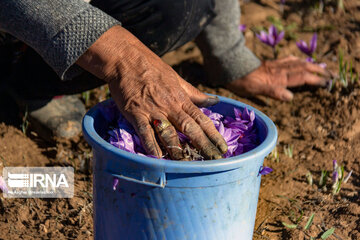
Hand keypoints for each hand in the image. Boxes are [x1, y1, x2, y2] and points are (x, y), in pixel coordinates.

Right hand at [77, 26, 226, 159]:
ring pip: (168, 132)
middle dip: (203, 145)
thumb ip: (195, 94)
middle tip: (214, 160)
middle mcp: (170, 106)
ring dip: (178, 149)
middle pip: (190, 128)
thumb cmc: (153, 67)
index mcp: (181, 98)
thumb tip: (215, 100)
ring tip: (187, 163)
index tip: (223, 148)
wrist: (126, 58)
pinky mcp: (136, 113)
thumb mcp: (177, 79)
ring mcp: (153, 110)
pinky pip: (145, 132)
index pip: (201, 119)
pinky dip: (151, 145)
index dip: (213, 135)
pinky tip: (157, 157)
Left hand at [226, 56, 330, 100]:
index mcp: (278, 78)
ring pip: (296, 62)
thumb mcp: (256, 90)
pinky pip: (286, 60)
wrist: (230, 68)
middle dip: (317, 70)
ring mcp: (274, 66)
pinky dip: (296, 60)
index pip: (302, 77)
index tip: (327, 82)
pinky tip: (297, 60)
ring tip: (318, 66)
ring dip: (309, 64)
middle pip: (303, 67)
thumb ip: (274, 92)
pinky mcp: (269, 64)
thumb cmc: (241, 82)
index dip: (315, 79)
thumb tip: (291, 97)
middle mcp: (279, 70)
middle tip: (329, 74)